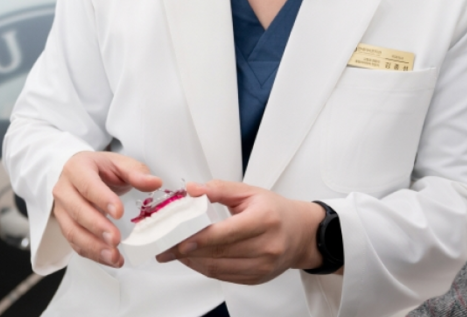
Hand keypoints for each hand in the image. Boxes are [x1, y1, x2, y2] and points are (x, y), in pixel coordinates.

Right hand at [52, 151, 161, 267]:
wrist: (83, 174)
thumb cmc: (101, 169)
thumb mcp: (119, 164)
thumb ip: (136, 172)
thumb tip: (155, 182)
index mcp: (77, 167)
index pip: (88, 184)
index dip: (102, 199)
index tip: (119, 213)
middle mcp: (64, 189)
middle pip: (77, 210)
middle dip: (97, 227)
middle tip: (116, 239)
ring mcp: (62, 209)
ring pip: (73, 231)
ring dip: (93, 246)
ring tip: (113, 255)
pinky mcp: (65, 226)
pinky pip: (75, 243)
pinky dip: (92, 254)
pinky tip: (109, 258)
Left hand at [155, 180, 324, 283]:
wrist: (301, 233)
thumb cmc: (275, 210)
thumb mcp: (250, 191)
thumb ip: (219, 189)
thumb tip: (192, 189)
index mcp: (263, 220)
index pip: (225, 233)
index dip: (198, 238)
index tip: (177, 238)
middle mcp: (265, 246)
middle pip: (218, 253)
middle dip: (187, 251)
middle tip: (165, 247)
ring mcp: (262, 266)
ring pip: (218, 269)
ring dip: (193, 262)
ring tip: (175, 253)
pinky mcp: (256, 279)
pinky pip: (224, 277)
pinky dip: (205, 269)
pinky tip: (194, 260)